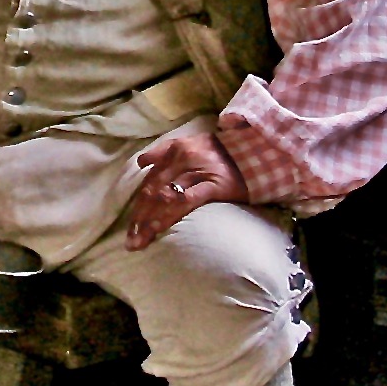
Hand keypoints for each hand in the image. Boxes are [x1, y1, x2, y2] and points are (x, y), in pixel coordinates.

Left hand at [126, 122, 242, 247]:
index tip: (131, 225)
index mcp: (176, 149)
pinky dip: (168, 216)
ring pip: (165, 198)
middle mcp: (183, 158)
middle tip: (130, 241)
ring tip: (139, 241)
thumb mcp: (192, 144)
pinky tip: (158, 230)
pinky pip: (185, 202)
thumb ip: (166, 152)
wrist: (256, 154)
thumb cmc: (222, 154)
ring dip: (149, 222)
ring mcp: (198, 171)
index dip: (138, 204)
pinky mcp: (213, 185)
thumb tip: (142, 162)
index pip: (150, 180)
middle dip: (139, 218)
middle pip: (154, 191)